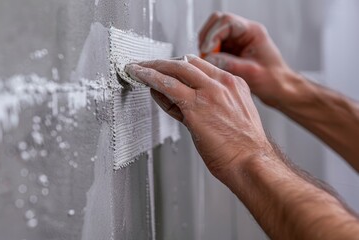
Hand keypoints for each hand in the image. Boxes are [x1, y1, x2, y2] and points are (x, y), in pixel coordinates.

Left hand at [125, 56, 271, 177]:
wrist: (252, 163)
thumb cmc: (242, 149)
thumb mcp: (231, 118)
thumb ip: (206, 106)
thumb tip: (176, 101)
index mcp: (234, 84)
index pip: (201, 67)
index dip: (179, 66)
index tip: (167, 70)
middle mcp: (222, 83)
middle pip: (186, 62)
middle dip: (164, 62)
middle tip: (148, 65)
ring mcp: (209, 92)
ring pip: (175, 69)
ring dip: (152, 67)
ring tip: (137, 68)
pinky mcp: (195, 106)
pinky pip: (167, 85)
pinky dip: (150, 77)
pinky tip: (139, 76)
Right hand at [199, 12, 297, 106]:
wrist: (279, 88)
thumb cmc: (273, 79)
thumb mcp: (250, 72)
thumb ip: (229, 63)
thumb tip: (208, 58)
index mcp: (252, 32)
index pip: (227, 21)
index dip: (213, 34)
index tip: (206, 50)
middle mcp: (243, 33)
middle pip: (217, 22)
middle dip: (206, 37)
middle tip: (204, 54)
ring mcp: (236, 41)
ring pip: (212, 34)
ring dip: (206, 46)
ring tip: (207, 61)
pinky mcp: (231, 50)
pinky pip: (213, 46)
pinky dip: (208, 54)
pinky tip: (211, 64)